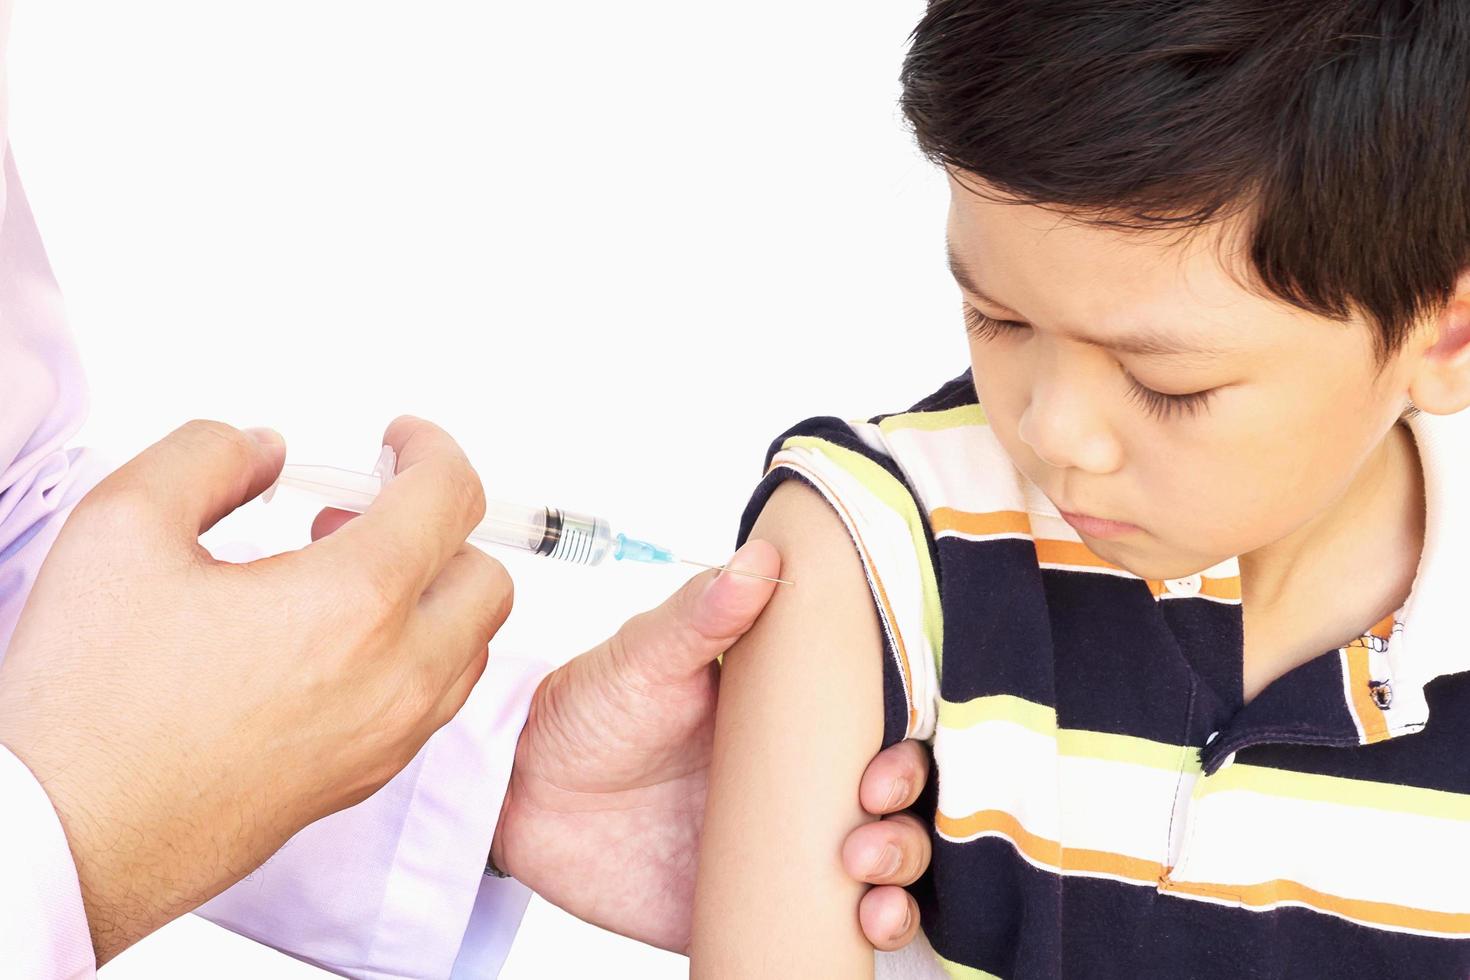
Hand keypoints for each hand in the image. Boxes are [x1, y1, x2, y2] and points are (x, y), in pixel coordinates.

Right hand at [0, 418, 510, 963]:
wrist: (64, 841)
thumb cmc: (89, 707)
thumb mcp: (122, 525)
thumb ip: (210, 457)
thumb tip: (265, 450)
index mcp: (354, 605)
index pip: (452, 498)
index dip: (430, 448)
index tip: (400, 440)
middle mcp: (395, 678)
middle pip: (486, 577)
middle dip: (440, 528)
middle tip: (359, 513)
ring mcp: (387, 738)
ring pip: (469, 645)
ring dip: (429, 594)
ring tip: (333, 575)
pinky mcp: (363, 780)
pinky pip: (431, 701)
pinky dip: (412, 653)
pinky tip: (326, 642)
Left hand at [490, 540, 933, 952]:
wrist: (530, 803)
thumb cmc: (590, 711)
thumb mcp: (643, 656)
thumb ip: (699, 615)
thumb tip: (760, 560)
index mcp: (790, 707)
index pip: (879, 714)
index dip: (908, 732)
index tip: (889, 749)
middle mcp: (803, 772)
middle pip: (896, 789)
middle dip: (908, 804)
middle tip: (869, 809)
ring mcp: (790, 838)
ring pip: (887, 855)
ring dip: (902, 866)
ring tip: (863, 872)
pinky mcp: (767, 896)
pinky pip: (841, 916)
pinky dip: (877, 925)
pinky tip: (866, 922)